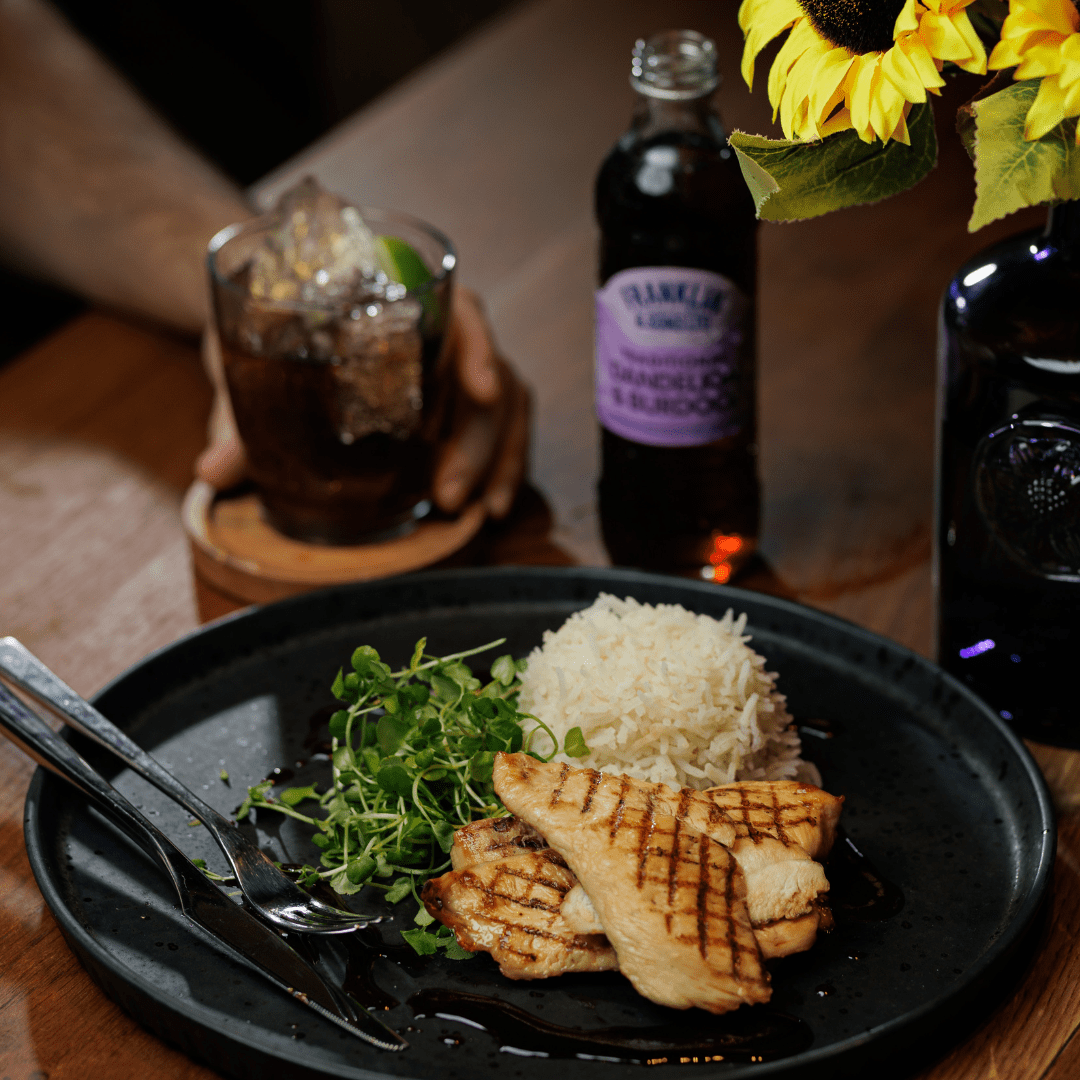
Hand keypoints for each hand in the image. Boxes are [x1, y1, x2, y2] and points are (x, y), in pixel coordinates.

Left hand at [195, 285, 529, 520]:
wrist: (272, 306)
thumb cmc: (269, 319)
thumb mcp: (250, 355)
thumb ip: (240, 412)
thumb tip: (214, 470)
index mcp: (398, 296)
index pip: (460, 310)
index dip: (477, 348)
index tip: (481, 390)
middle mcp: (440, 326)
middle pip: (489, 372)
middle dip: (477, 440)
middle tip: (447, 494)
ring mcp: (452, 362)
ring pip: (504, 405)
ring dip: (495, 460)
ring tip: (476, 512)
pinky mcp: (456, 397)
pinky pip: (499, 426)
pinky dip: (499, 466)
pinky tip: (487, 508)